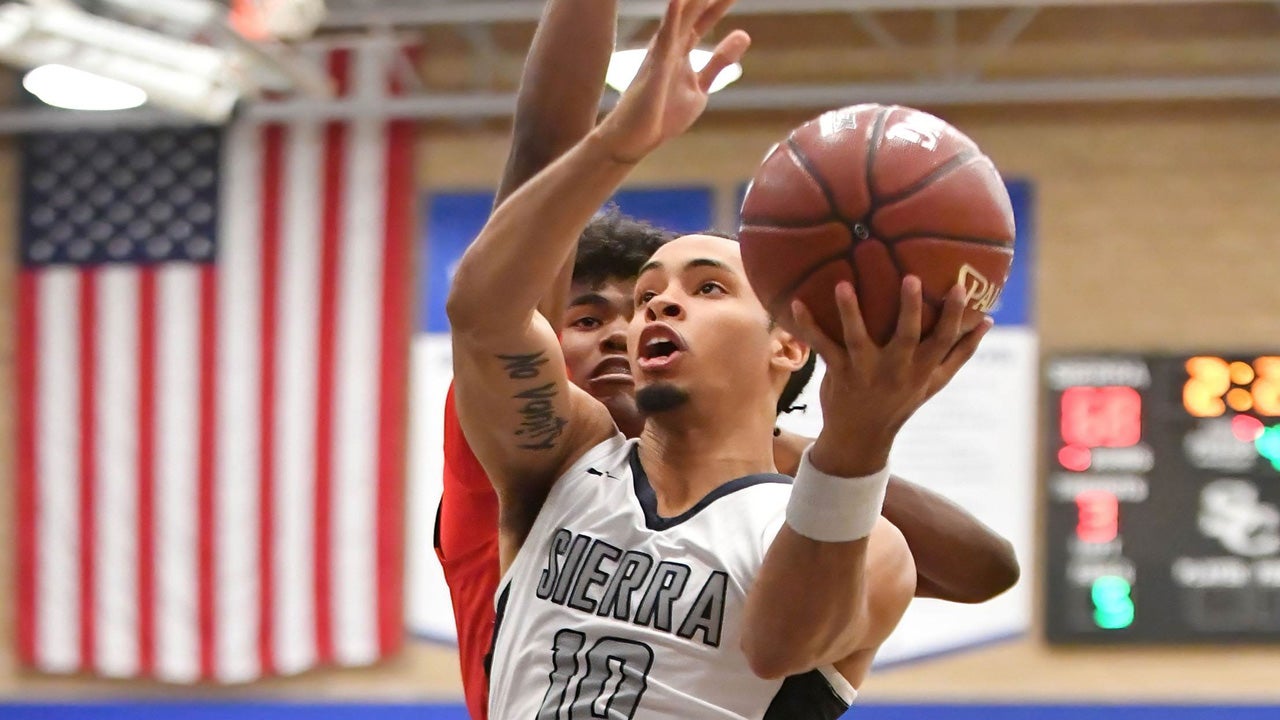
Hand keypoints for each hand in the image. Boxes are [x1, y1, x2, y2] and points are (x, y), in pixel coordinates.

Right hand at [594, 0, 750, 162]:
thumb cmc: (662, 114)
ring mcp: (661, 53)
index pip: (704, 18)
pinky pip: (665, 38)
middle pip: (693, 10)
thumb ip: (719, 62)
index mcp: (680, 49)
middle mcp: (669, 45)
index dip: (719, 3)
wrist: (635, 139)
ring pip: (680, 16)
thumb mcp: (700, 86)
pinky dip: (673, 17)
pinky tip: (680, 0)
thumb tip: (744, 35)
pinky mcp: (655, 67)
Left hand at [788, 277, 991, 475]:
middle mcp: (896, 370)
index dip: (954, 316)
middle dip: (910, 309)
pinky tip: (797, 303)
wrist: (861, 437)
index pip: (944, 341)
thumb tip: (987, 320)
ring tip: (844, 285)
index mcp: (922, 370)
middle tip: (911, 278)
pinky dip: (809, 326)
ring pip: (858, 339)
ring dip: (850, 311)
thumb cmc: (901, 401)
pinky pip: (823, 346)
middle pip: (907, 337)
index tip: (959, 287)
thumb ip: (960, 352)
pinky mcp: (839, 372)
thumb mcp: (934, 382)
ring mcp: (866, 371)